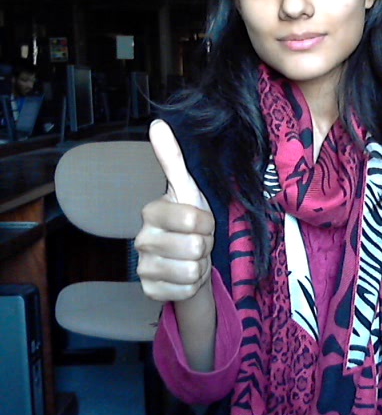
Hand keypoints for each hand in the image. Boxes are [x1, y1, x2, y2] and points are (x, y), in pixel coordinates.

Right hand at [135, 119, 215, 301]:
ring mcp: (143, 267)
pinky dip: (193, 284)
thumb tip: (157, 123)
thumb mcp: (188, 189)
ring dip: (200, 265)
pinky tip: (186, 276)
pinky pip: (185, 290)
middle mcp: (141, 240)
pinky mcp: (150, 291)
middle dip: (205, 245)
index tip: (201, 221)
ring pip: (191, 271)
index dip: (207, 222)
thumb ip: (173, 159)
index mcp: (151, 212)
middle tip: (198, 241)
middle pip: (195, 247)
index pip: (195, 219)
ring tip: (193, 258)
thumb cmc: (191, 222)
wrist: (190, 258)